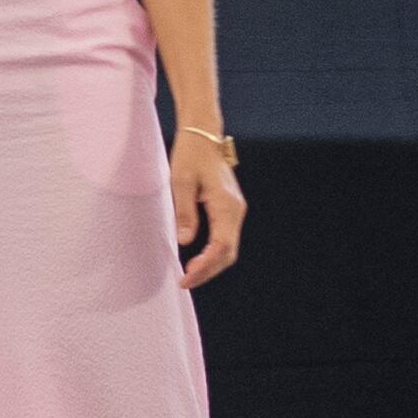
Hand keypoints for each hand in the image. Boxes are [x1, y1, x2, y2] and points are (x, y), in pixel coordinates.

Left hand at [170, 129, 243, 288]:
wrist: (203, 136)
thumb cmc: (190, 155)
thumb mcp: (181, 182)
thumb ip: (185, 212)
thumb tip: (186, 242)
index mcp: (226, 205)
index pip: (220, 246)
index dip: (204, 267)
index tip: (186, 278)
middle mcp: (236, 210)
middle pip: (228, 253)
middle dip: (208, 271)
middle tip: (185, 282)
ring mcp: (235, 210)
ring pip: (228, 248)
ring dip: (212, 264)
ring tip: (189, 275)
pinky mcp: (230, 209)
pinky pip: (225, 238)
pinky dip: (214, 253)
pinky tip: (198, 259)